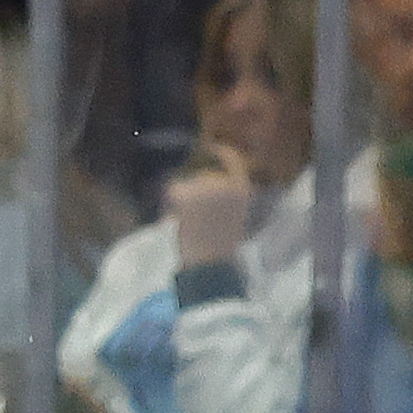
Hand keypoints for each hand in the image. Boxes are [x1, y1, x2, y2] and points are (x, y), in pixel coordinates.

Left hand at [166, 147, 255, 266]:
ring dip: (181, 201)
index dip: (221, 152)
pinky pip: (172, 191)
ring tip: (188, 224)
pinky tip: (177, 220)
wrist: (210, 264)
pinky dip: (170, 205)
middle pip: (201, 176)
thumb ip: (222, 196)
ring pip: (185, 185)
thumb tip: (203, 180)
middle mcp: (226, 183)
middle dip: (192, 192)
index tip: (211, 148)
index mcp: (242, 189)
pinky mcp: (189, 195)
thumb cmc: (219, 247)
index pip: (233, 160)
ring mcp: (207, 187)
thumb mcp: (231, 216)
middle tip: (193, 218)